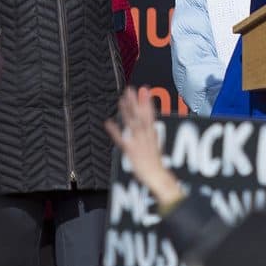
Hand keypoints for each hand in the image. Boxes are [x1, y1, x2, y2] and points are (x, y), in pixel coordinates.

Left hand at [104, 87, 182, 207]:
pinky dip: (115, 131)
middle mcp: (145, 136)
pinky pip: (122, 140)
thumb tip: (153, 126)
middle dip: (136, 102)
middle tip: (131, 89)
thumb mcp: (156, 146)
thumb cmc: (155, 164)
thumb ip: (152, 134)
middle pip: (141, 115)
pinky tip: (108, 123)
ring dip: (127, 111)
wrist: (157, 176)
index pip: (150, 114)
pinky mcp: (131, 151)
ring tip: (121, 100)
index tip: (144, 89)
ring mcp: (138, 142)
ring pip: (132, 124)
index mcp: (151, 134)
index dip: (147, 101)